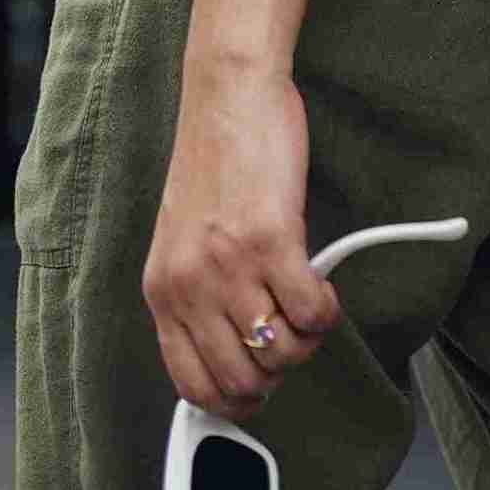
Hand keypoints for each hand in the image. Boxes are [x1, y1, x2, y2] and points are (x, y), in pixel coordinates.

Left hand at [142, 60, 341, 419]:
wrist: (228, 91)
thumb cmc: (215, 157)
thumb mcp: (185, 238)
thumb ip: (200, 294)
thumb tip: (239, 352)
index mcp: (162, 290)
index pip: (192, 385)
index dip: (234, 398)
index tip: (259, 381)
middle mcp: (189, 285)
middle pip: (243, 382)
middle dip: (277, 371)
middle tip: (289, 334)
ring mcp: (229, 265)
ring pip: (282, 354)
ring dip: (306, 339)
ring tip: (306, 303)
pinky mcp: (272, 239)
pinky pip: (312, 314)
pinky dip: (327, 311)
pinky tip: (322, 285)